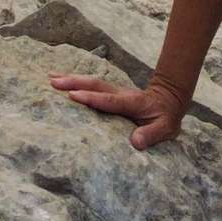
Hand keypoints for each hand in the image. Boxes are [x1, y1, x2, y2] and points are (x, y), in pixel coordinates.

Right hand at [50, 71, 187, 149]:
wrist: (169, 99)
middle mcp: (121, 93)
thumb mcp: (165, 129)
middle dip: (75, 83)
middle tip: (54, 83)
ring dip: (72, 79)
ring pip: (91, 82)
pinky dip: (76, 80)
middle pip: (96, 85)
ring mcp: (115, 90)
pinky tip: (62, 78)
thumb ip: (152, 135)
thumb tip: (135, 142)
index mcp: (132, 103)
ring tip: (51, 78)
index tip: (74, 96)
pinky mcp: (110, 91)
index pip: (110, 101)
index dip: (92, 98)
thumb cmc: (166, 117)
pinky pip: (91, 85)